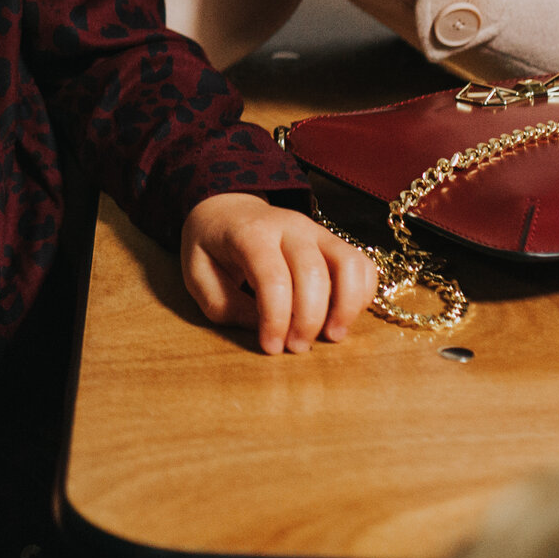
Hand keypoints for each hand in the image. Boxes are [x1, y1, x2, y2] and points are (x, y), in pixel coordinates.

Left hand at [180, 192, 378, 354]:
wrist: (226, 210)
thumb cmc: (211, 246)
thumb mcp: (196, 274)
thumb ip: (224, 305)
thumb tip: (262, 327)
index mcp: (250, 233)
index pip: (272, 277)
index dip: (276, 319)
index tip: (271, 348)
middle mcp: (289, 226)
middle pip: (313, 274)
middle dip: (308, 320)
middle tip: (295, 348)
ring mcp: (316, 231)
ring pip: (348, 264)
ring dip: (346, 307)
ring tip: (331, 336)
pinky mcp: (333, 241)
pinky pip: (361, 265)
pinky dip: (362, 295)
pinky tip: (342, 318)